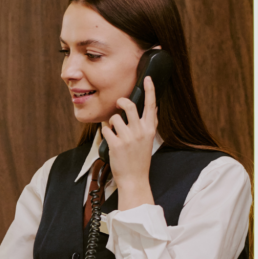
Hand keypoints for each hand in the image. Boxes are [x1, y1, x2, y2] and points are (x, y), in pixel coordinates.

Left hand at [101, 75, 156, 210]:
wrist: (134, 179)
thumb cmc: (139, 160)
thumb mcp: (148, 141)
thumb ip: (148, 125)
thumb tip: (152, 108)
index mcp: (150, 129)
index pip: (152, 105)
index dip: (150, 90)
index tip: (148, 79)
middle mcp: (140, 131)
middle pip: (130, 106)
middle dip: (121, 102)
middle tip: (118, 104)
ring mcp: (128, 138)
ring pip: (114, 118)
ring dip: (111, 123)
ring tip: (114, 133)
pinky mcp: (116, 144)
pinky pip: (105, 130)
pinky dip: (105, 133)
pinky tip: (110, 141)